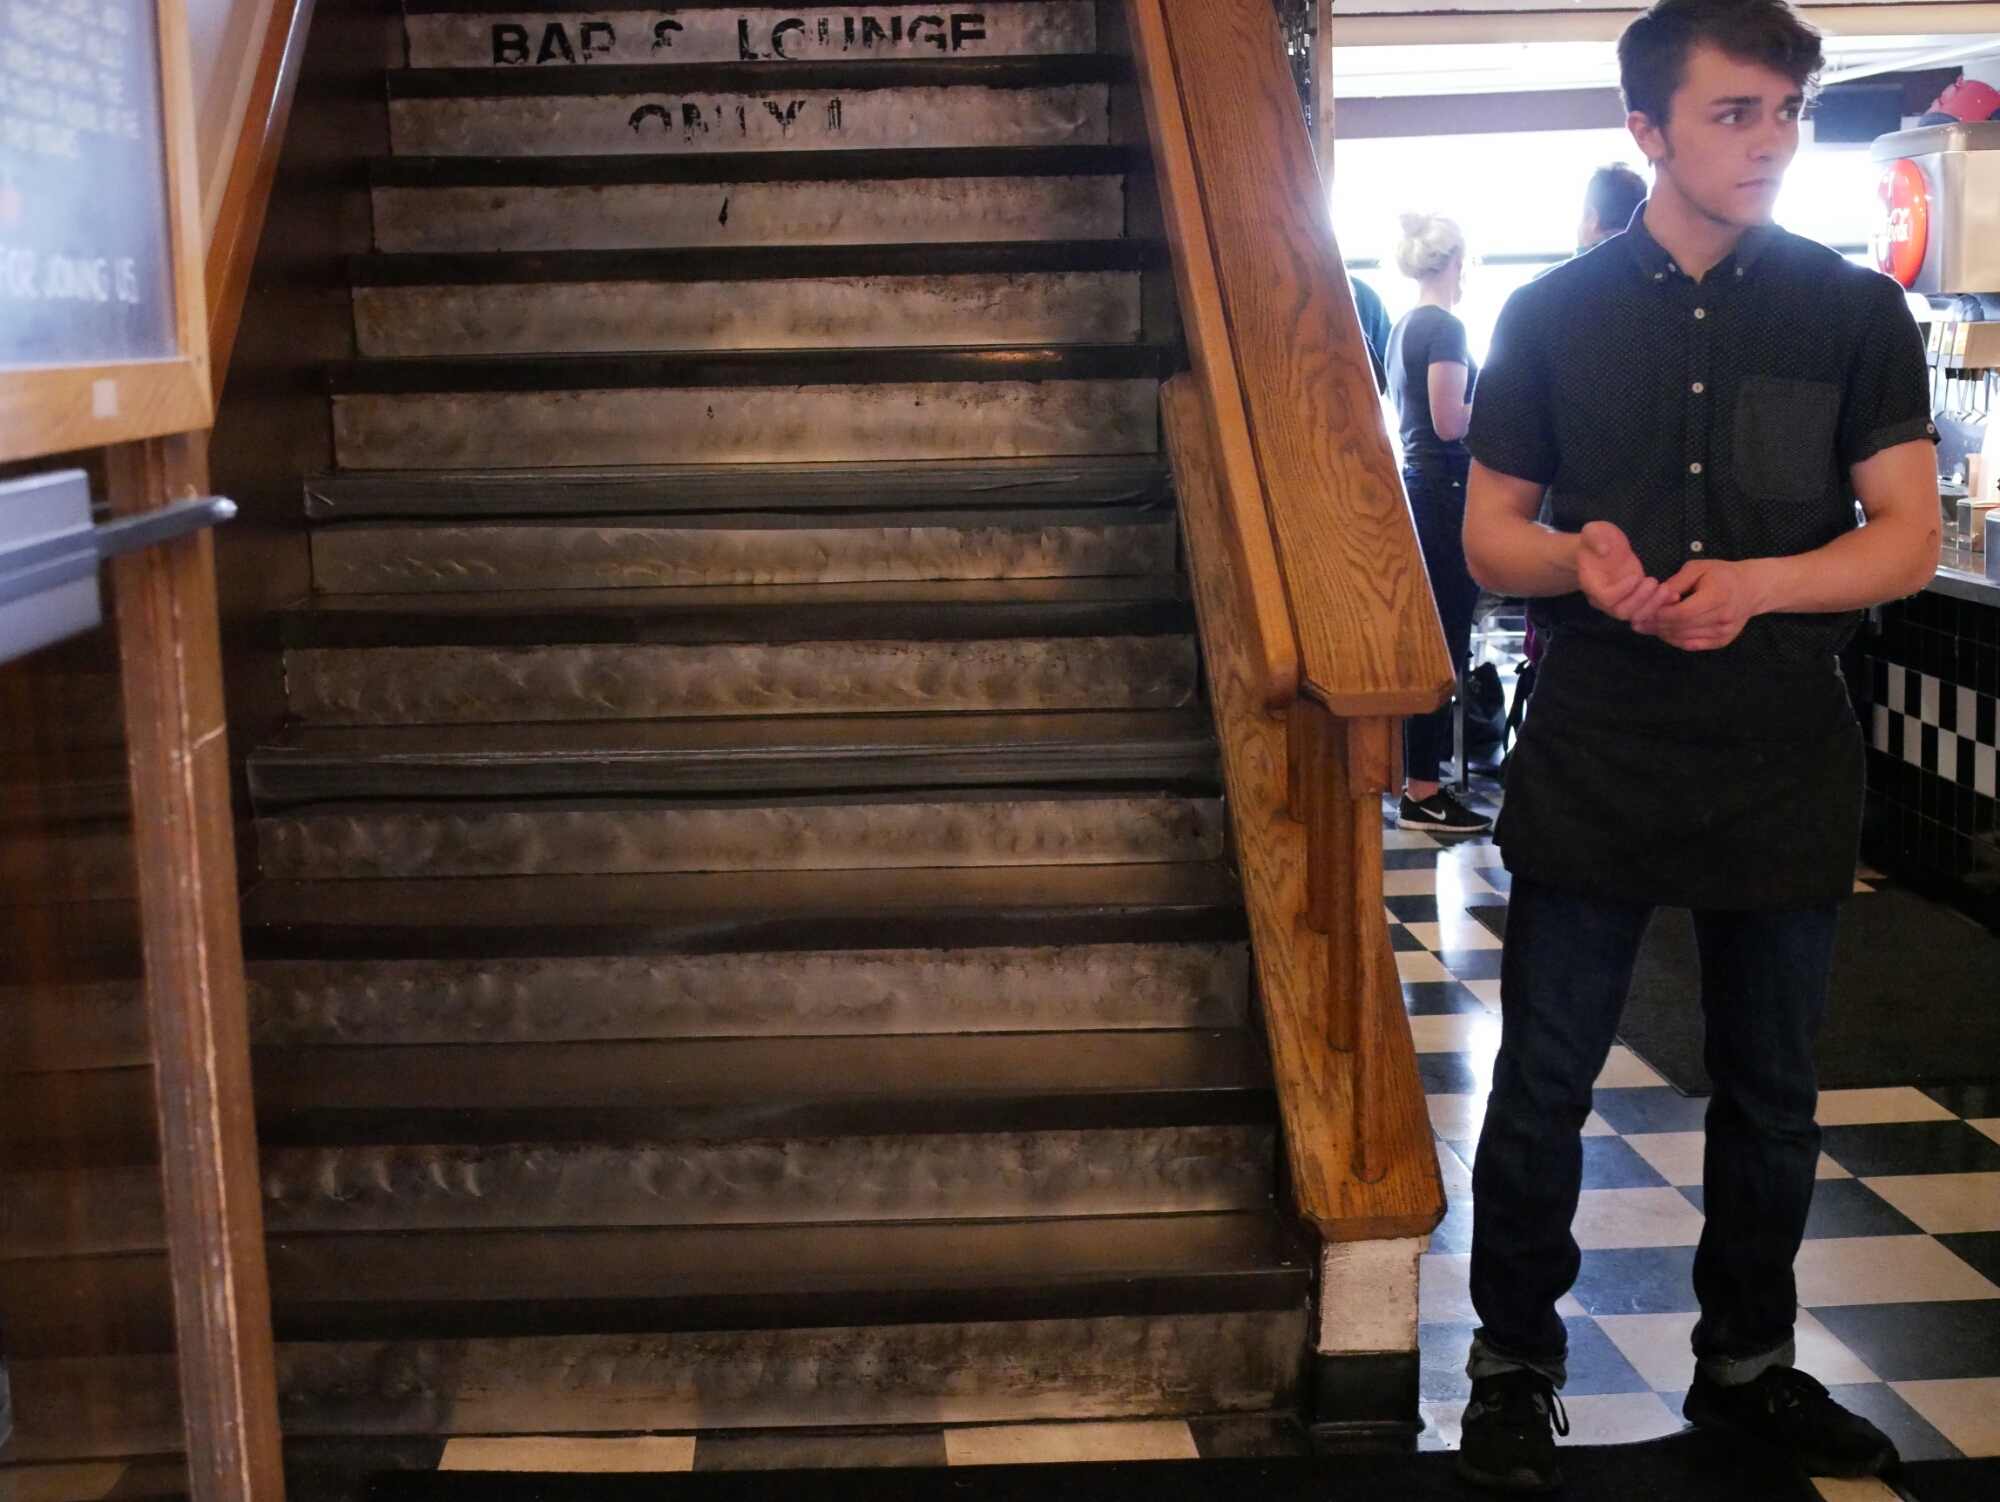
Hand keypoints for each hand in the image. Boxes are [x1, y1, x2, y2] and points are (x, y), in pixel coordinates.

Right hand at [1575, 522, 1673, 630]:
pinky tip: (1673, 595)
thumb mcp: (1593, 531)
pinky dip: (1661, 605)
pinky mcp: (1634, 598)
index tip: (1636, 575)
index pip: (1605, 598)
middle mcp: (1603, 599)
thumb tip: (1604, 550)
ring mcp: (1620, 600)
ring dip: (1652, 605)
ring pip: (1635, 615)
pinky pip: (1646, 610)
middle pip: (1621, 612)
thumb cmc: (1596, 539)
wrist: (1601, 547)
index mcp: (1591, 584)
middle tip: (1653, 582)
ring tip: (1665, 589)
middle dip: (1640, 600)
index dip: (1622, 591)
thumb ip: (1596, 539)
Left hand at [1646, 558, 1764, 650]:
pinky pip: (1692, 645)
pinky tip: (1663, 632)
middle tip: (1636, 622)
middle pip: (1682, 627)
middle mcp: (1723, 618)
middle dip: (1656, 626)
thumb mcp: (1698, 568)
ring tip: (1646, 627)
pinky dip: (1675, 640)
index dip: (1660, 615)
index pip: (1683, 613)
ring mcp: (1724, 632)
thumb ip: (1676, 582)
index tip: (1641, 613)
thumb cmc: (1722, 574)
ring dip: (1663, 634)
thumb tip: (1654, 596)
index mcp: (1718, 596)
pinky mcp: (1723, 642)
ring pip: (1684, 639)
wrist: (1752, 588)